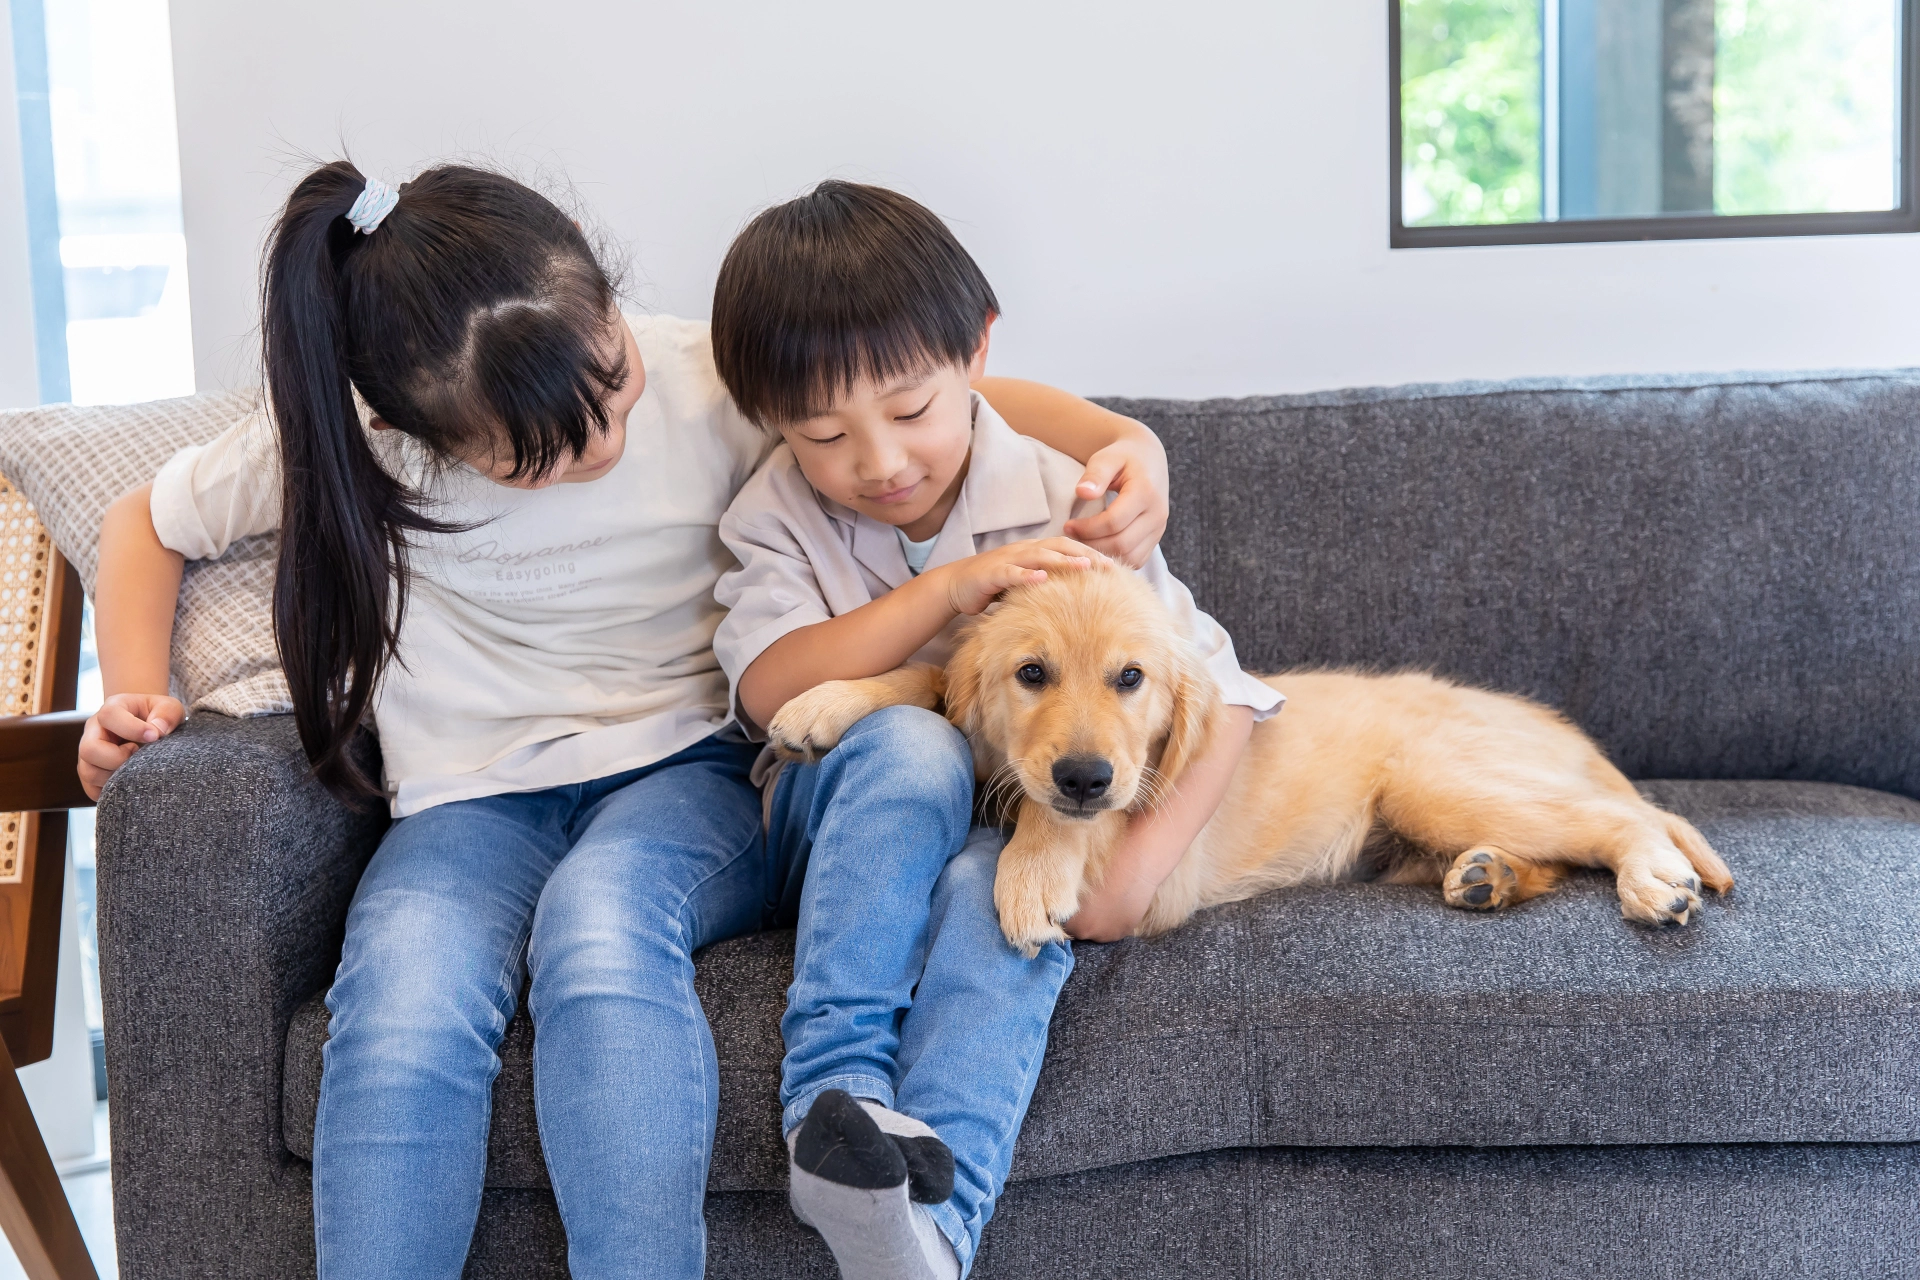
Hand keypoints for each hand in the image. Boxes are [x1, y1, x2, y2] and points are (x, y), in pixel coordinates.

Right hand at [78, 692, 184, 800]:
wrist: (148, 725)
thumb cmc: (159, 716)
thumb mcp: (170, 708)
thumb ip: (167, 714)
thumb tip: (157, 731)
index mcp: (113, 708)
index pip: (108, 715)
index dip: (132, 728)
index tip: (154, 737)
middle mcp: (94, 730)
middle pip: (89, 749)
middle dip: (118, 758)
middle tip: (138, 754)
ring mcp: (89, 753)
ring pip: (88, 772)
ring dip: (116, 776)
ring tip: (135, 767)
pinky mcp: (91, 773)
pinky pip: (93, 790)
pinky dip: (113, 790)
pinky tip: (130, 781)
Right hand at [935, 537, 1100, 616]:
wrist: (955, 586)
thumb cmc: (992, 586)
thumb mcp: (1023, 582)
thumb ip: (1045, 582)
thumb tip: (1075, 594)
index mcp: (1032, 550)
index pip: (1067, 546)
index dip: (1090, 552)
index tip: (1112, 565)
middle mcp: (1022, 550)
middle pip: (1059, 546)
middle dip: (1085, 553)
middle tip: (1108, 565)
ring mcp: (1007, 559)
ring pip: (1039, 555)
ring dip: (1063, 560)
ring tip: (1084, 566)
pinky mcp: (991, 573)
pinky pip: (1011, 572)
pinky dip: (1027, 575)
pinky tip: (1042, 579)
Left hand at [1062, 426, 1169, 568]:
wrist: (1148, 459)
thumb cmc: (1122, 457)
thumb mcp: (1107, 458)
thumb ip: (1095, 474)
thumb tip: (1082, 492)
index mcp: (1146, 492)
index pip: (1114, 522)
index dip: (1086, 528)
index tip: (1067, 525)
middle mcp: (1157, 514)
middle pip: (1122, 544)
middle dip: (1091, 544)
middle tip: (1070, 537)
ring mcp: (1159, 529)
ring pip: (1130, 557)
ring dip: (1102, 556)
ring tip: (1081, 544)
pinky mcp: (1156, 538)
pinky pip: (1136, 560)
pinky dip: (1115, 559)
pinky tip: (1096, 548)